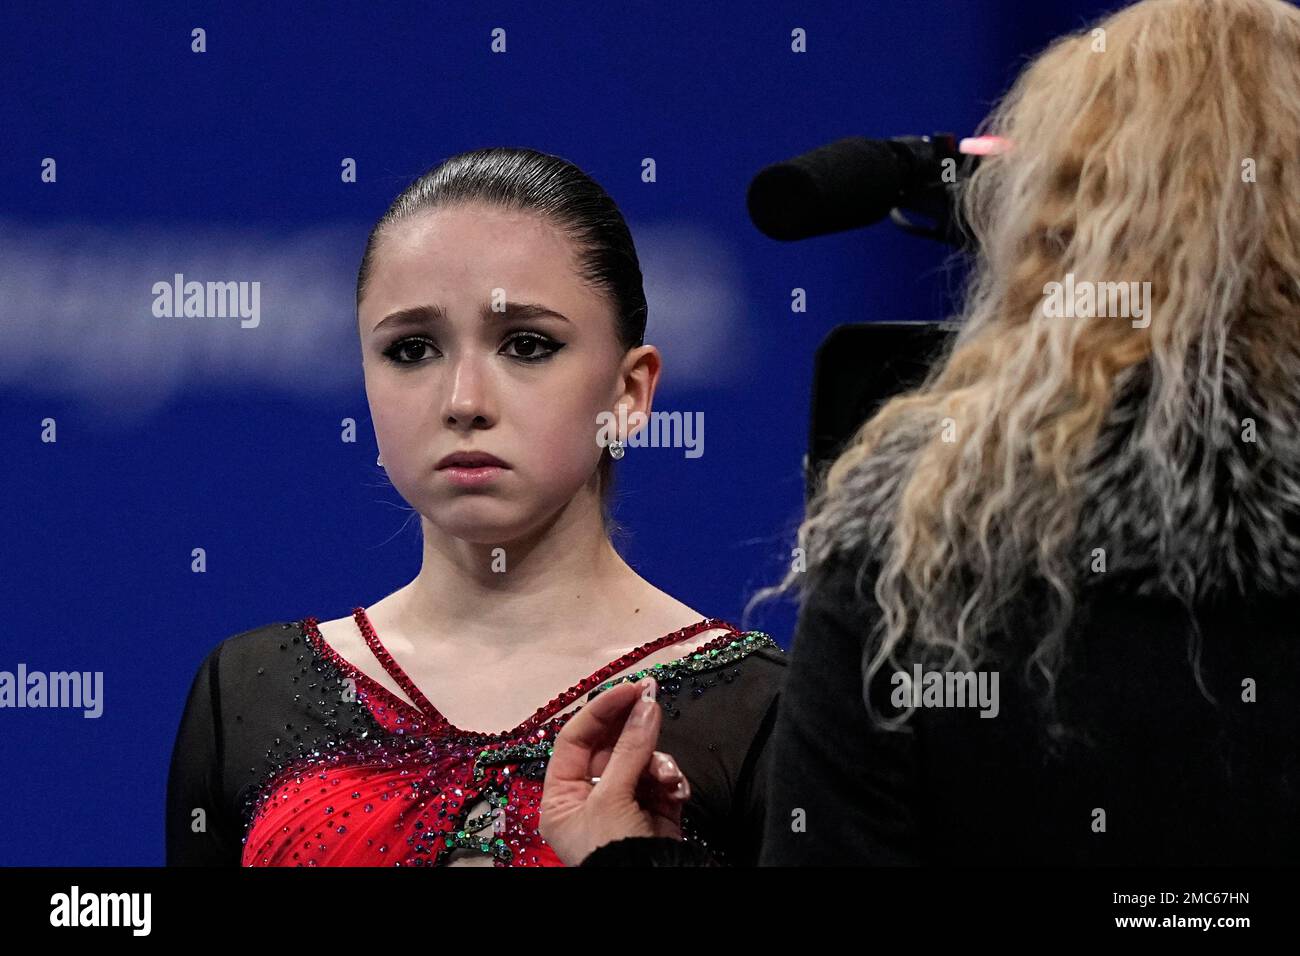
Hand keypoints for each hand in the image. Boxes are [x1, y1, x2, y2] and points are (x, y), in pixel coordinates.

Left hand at [539, 676, 691, 865]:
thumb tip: (648, 701)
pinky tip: (677, 791)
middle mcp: (589, 798)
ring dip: (658, 763)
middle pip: (611, 745)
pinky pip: (662, 781)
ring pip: (642, 760)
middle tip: (653, 701)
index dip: (601, 710)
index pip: (576, 739)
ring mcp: (623, 803)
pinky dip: (671, 781)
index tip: (630, 689)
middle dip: (635, 730)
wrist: (650, 891)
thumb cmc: (612, 850)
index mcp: (562, 796)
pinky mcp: (653, 811)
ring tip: (667, 777)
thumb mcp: (614, 798)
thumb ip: (631, 747)